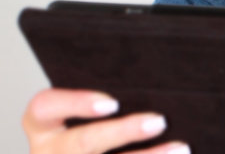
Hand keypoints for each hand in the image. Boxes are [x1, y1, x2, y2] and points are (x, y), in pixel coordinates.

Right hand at [23, 89, 189, 153]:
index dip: (76, 103)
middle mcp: (50, 152)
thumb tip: (155, 77)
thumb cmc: (91, 123)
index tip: (112, 102)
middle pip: (82, 142)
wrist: (85, 152)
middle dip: (123, 132)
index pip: (44, 108)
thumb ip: (108, 97)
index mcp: (44, 126)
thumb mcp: (85, 110)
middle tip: (159, 121)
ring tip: (181, 148)